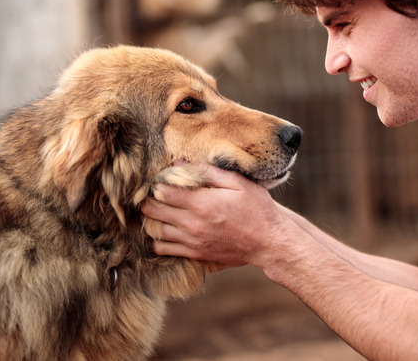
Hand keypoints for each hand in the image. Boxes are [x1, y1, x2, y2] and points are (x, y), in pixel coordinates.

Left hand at [141, 164, 285, 268]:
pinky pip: (164, 249)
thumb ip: (209, 172)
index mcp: (203, 203)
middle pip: (153, 211)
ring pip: (155, 231)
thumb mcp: (238, 183)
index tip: (159, 179)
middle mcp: (193, 224)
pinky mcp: (195, 254)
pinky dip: (157, 240)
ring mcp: (193, 242)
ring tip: (157, 211)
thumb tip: (181, 164)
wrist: (269, 242)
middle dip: (148, 200)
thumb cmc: (257, 208)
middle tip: (152, 194)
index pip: (162, 191)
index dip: (156, 183)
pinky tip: (164, 230)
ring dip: (151, 219)